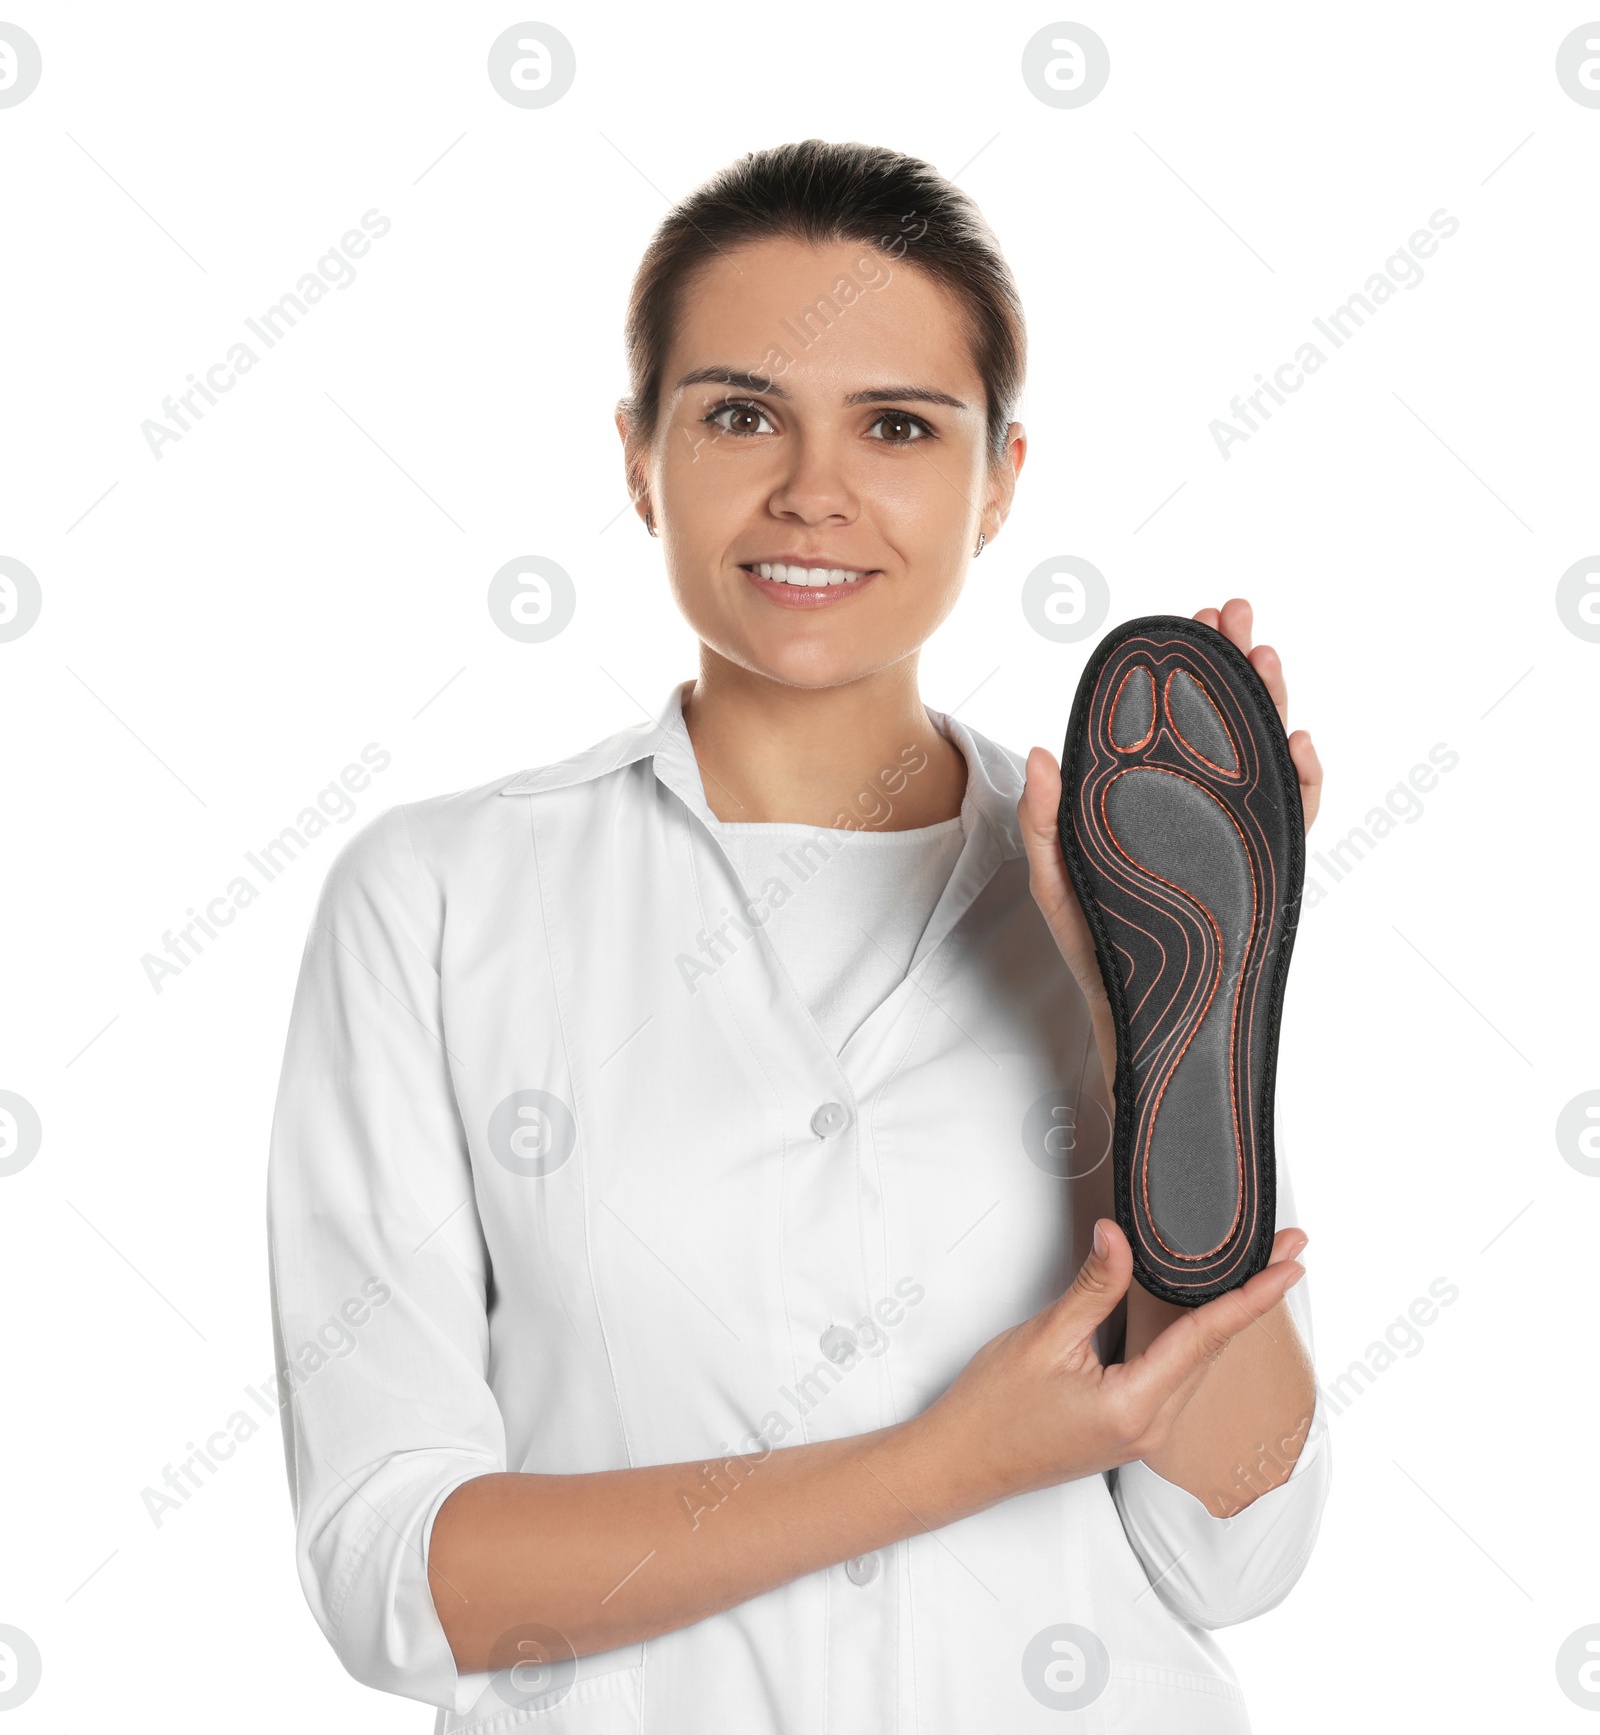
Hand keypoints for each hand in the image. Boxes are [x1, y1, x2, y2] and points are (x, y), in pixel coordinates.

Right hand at [908, 1216, 1305, 1511]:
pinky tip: (1199, 1315)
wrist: (958, 1464)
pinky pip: (1173, 1378)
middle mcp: (1150, 1427)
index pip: (1208, 1337)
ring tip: (1253, 1275)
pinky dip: (1192, 1341)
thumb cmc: (991, 1410)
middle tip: (1284, 1252)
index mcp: (1135, 1406)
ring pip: (1196, 1366)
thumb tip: (1120, 1238)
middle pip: (1213, 1351)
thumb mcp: (1043, 1339)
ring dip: (1225, 1319)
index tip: (1290, 1264)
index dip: (1253, 1296)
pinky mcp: (1126, 1430)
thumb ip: (1092, 1288)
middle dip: (1251, 1299)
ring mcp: (1140, 1434)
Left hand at [1018, 595, 1321, 1079]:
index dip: (1185, 671)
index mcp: (1153, 805)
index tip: (1187, 622)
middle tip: (1233, 613)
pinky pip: (1296, 824)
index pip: (1174, 725)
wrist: (1142, 1027)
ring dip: (1271, 706)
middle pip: (1225, 728)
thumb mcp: (1059, 884)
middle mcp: (1201, 814)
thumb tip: (1044, 753)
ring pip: (1263, 761)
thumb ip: (1046, 824)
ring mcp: (1237, 841)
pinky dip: (1306, 783)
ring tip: (1265, 658)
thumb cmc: (1100, 954)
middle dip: (1233, 665)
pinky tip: (1298, 745)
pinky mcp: (1264, 878)